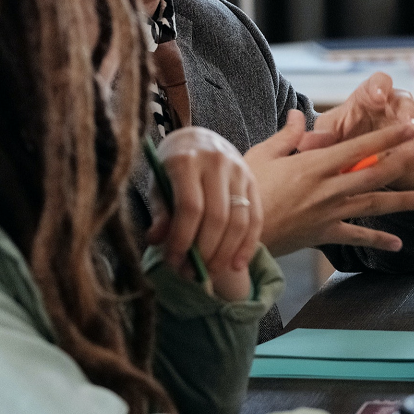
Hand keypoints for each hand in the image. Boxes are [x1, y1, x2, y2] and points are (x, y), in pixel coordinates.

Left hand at [147, 127, 260, 299]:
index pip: (190, 207)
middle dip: (205, 251)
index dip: (182, 239)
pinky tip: (237, 265)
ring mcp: (239, 171)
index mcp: (186, 161)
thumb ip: (160, 212)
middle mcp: (216, 163)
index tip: (173, 261)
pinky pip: (255, 218)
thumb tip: (157, 241)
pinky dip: (247, 245)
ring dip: (226, 252)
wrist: (197, 140)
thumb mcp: (158, 184)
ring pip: (239, 220)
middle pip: (217, 216)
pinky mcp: (253, 180)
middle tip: (192, 273)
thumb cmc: (171, 167)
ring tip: (210, 272)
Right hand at [243, 110, 413, 256]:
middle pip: (374, 173)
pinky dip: (378, 240)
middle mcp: (327, 188)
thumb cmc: (244, 190)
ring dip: (404, 201)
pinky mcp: (323, 234)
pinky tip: (398, 243)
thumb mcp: (262, 155)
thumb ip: (286, 136)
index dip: (387, 137)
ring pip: (374, 204)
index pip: (359, 147)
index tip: (409, 128)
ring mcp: (328, 212)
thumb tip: (296, 114)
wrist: (232, 234)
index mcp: (314, 164)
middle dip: (404, 162)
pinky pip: (355, 237)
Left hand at [304, 72, 413, 191]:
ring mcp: (411, 128)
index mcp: (372, 95)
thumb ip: (320, 136)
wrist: (357, 147)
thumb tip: (307, 142)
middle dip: (407, 117)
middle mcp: (395, 107)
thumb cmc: (343, 130)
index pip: (380, 82)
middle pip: (406, 105)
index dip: (380, 87)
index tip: (377, 97)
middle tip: (407, 126)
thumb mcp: (329, 131)